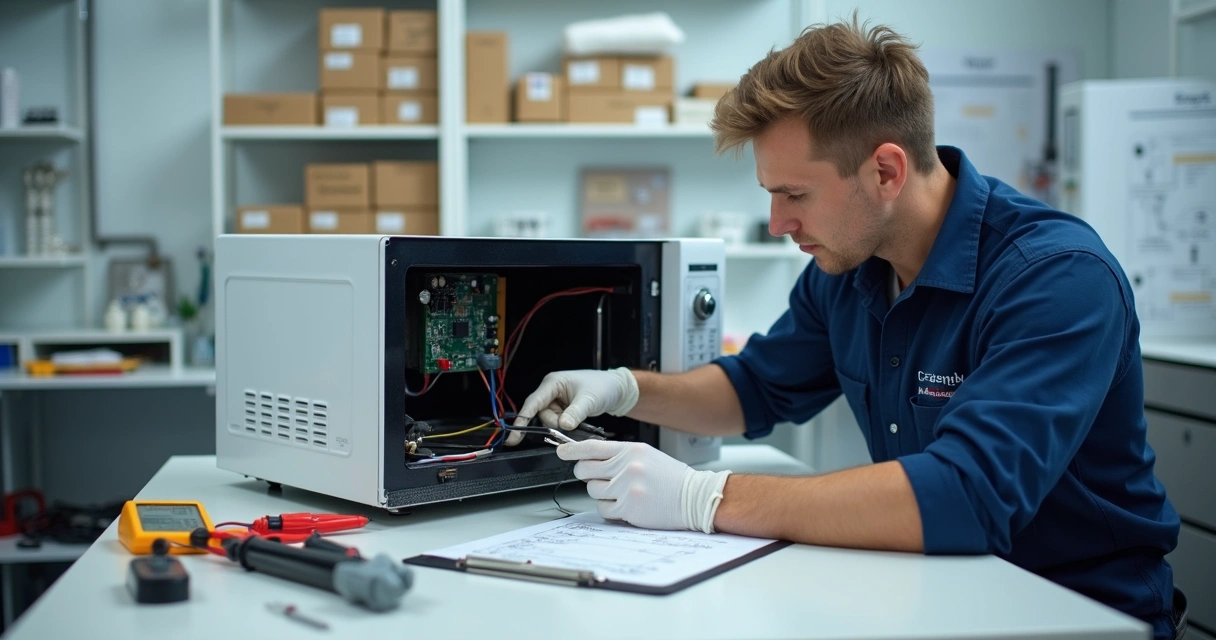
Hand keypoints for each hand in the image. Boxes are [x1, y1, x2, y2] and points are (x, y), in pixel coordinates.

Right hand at [505, 368, 638, 445]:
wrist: (617, 390)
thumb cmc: (604, 386)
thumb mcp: (590, 400)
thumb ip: (575, 413)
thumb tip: (563, 425)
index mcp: (553, 383)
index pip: (533, 403)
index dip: (522, 419)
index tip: (514, 435)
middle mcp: (551, 391)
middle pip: (541, 415)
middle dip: (553, 423)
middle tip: (570, 425)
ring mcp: (556, 401)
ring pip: (549, 421)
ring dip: (561, 426)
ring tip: (578, 421)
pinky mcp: (563, 409)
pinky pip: (557, 422)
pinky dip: (565, 426)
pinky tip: (575, 424)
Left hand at [556, 440, 730, 532]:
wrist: (694, 497)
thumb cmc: (670, 478)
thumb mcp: (646, 455)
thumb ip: (619, 455)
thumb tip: (591, 458)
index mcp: (631, 450)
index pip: (592, 447)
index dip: (572, 449)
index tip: (560, 450)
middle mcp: (627, 467)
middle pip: (584, 469)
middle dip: (586, 474)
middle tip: (597, 476)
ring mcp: (626, 488)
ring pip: (592, 490)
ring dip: (601, 493)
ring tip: (621, 492)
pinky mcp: (628, 509)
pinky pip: (603, 509)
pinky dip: (610, 509)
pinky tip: (625, 504)